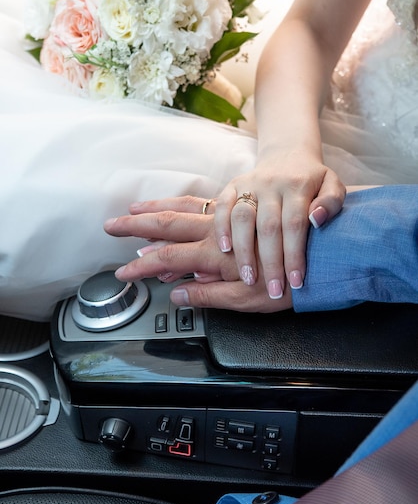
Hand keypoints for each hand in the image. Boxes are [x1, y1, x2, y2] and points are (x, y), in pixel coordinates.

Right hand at [104, 199, 292, 312]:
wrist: (327, 251)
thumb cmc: (293, 282)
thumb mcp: (252, 301)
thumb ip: (211, 296)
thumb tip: (178, 294)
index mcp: (216, 254)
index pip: (168, 259)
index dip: (141, 267)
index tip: (121, 273)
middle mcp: (218, 230)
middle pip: (169, 224)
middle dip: (137, 227)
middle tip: (111, 225)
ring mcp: (229, 216)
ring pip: (185, 206)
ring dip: (156, 209)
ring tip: (134, 209)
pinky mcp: (241, 210)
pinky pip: (205, 202)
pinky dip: (183, 203)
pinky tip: (175, 205)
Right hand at [213, 150, 345, 297]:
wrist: (288, 154)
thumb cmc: (312, 180)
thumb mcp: (332, 185)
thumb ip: (332, 202)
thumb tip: (317, 220)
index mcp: (298, 186)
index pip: (295, 224)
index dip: (294, 255)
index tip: (296, 282)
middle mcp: (272, 184)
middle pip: (268, 227)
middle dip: (270, 263)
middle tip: (274, 290)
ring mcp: (250, 184)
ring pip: (242, 218)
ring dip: (244, 250)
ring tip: (248, 278)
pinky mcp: (232, 185)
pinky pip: (222, 206)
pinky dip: (221, 228)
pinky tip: (225, 250)